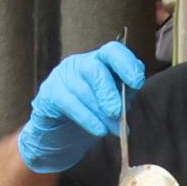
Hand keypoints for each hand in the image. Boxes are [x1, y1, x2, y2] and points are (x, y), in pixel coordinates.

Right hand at [13, 40, 143, 175]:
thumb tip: (135, 85)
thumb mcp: (115, 102)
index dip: (126, 63)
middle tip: (117, 113)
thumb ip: (125, 92)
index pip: (113, 51)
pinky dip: (87, 118)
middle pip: (95, 68)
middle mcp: (80, 64)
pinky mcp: (48, 93)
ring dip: (101, 113)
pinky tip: (99, 130)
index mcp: (100, 61)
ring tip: (114, 130)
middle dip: (109, 92)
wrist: (63, 134)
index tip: (137, 83)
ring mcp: (61, 76)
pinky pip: (68, 103)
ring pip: (82, 90)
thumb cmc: (94, 114)